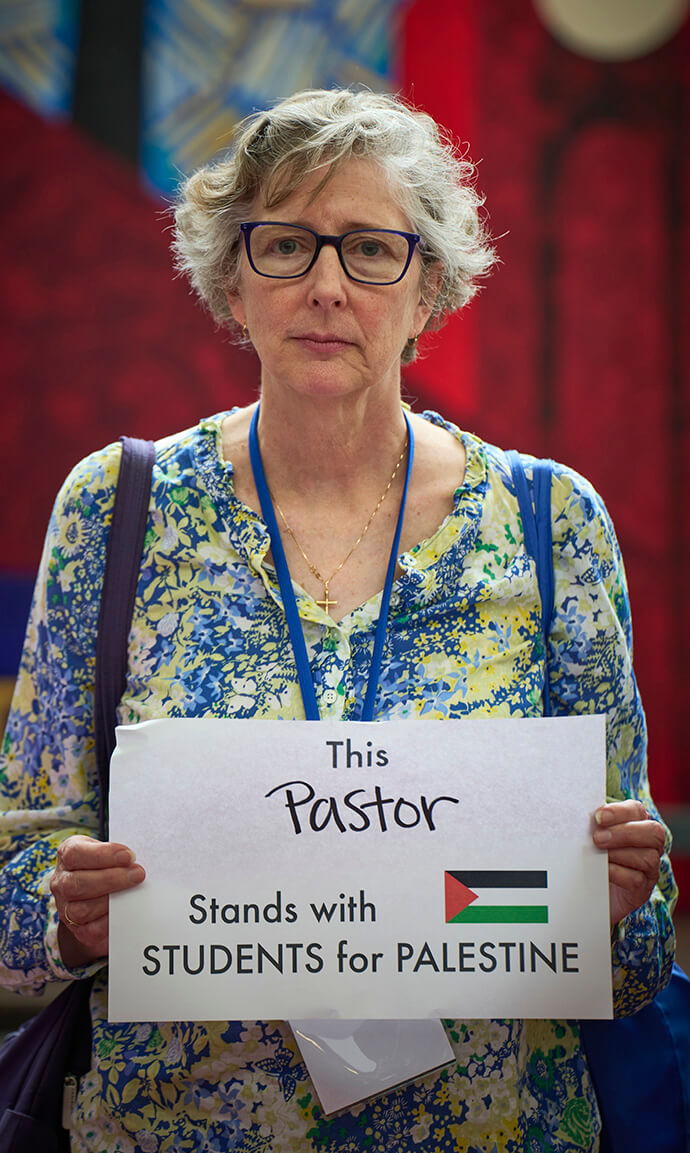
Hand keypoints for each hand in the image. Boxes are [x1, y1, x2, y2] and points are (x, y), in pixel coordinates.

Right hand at [50, 835, 145, 966]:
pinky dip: (110, 921)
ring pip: (81, 910)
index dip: (102, 855)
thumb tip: (137, 859)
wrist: (99, 888)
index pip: (75, 854)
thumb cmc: (107, 863)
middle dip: (111, 879)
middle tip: (138, 874)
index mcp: (67, 855)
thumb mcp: (107, 850)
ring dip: (112, 901)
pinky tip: (125, 910)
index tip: (128, 856)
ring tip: (134, 892)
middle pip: (76, 884)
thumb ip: (118, 853)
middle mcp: (61, 882)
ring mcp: (66, 908)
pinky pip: (91, 931)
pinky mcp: (78, 929)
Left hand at [592, 801, 665, 925]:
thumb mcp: (594, 834)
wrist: (591, 888)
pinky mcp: (642, 889)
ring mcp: (650, 868)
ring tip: (598, 854)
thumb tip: (579, 813)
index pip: (637, 810)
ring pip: (648, 857)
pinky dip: (618, 873)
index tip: (598, 817)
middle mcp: (650, 844)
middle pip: (653, 833)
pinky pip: (637, 879)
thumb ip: (594, 823)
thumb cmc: (594, 853)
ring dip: (620, 853)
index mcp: (638, 823)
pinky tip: (602, 870)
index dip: (620, 812)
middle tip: (597, 838)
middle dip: (624, 833)